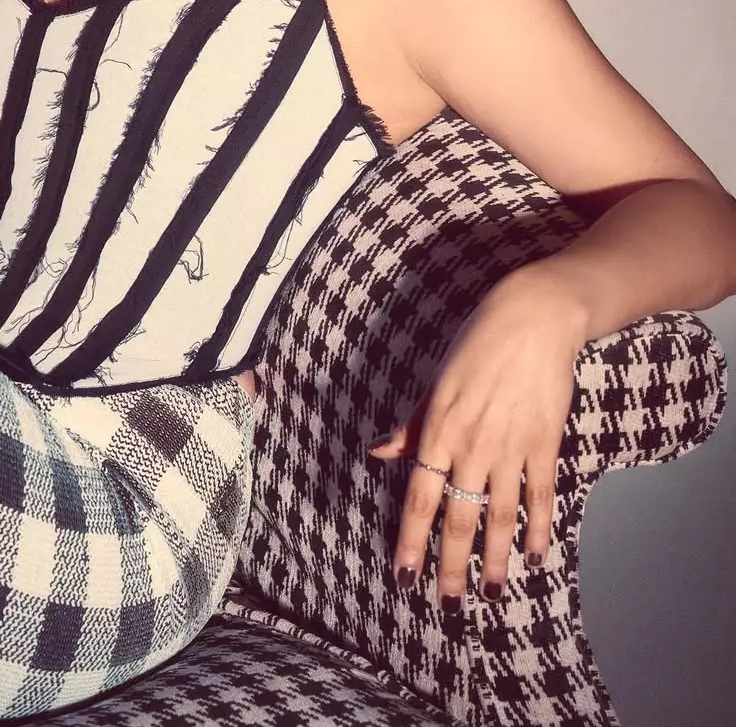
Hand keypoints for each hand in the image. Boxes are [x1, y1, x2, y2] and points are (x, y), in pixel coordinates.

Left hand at [367, 266, 586, 609]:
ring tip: (492, 593)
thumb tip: (379, 453)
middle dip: (450, 565)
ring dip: (496, 559)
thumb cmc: (476, 344)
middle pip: (458, 517)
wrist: (532, 318)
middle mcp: (471, 445)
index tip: (405, 575)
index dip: (412, 540)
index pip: (419, 497)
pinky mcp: (544, 443)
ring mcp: (510, 447)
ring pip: (500, 516)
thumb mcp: (435, 381)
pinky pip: (540, 496)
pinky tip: (535, 556)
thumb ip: (411, 425)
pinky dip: (538, 529)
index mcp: (438, 429)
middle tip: (448, 604)